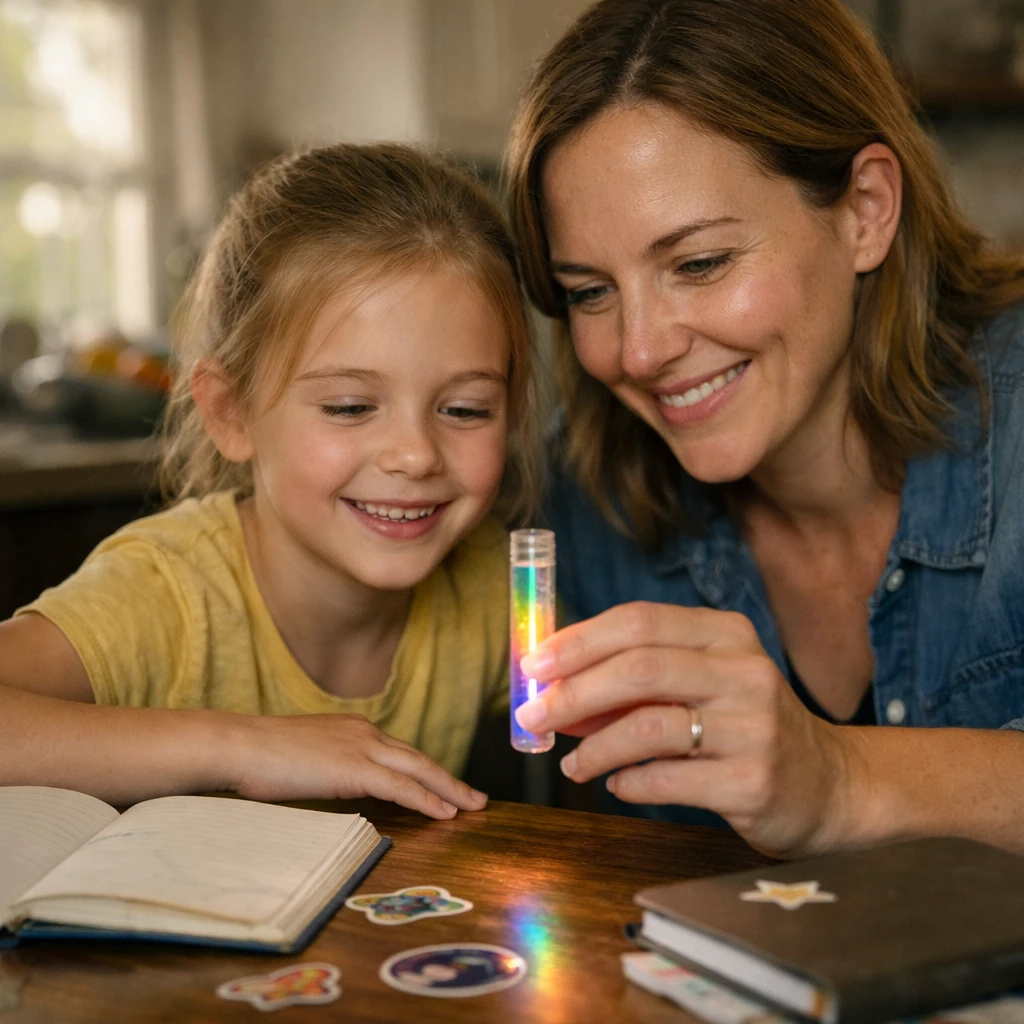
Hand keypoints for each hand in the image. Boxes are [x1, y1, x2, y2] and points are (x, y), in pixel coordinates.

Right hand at [226, 713, 487, 819]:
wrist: (239, 746)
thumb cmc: (258, 758)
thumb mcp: (304, 758)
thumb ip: (329, 768)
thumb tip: (340, 788)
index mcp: (352, 729)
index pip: (400, 752)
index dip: (425, 771)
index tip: (445, 786)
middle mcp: (364, 732)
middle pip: (418, 758)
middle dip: (449, 779)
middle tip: (476, 797)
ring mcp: (361, 747)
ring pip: (418, 770)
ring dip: (449, 790)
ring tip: (472, 807)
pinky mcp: (355, 767)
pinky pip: (402, 786)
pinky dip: (427, 799)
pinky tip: (445, 814)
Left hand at [515, 602, 855, 856]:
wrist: (828, 786)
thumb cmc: (745, 727)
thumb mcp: (702, 683)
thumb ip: (636, 680)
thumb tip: (554, 689)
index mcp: (726, 634)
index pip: (639, 621)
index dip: (578, 640)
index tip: (534, 664)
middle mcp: (745, 672)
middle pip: (639, 667)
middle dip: (573, 692)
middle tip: (533, 715)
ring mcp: (754, 727)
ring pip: (648, 726)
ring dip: (594, 748)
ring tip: (572, 765)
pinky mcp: (753, 781)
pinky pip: (667, 779)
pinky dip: (628, 783)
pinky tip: (617, 786)